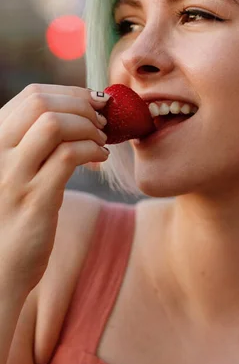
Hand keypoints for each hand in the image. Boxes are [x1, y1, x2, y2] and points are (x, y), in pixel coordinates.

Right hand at [0, 84, 109, 298]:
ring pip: (54, 124)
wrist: (0, 270)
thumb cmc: (15, 216)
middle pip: (42, 102)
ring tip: (102, 140)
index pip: (31, 95)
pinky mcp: (33, 200)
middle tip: (103, 120)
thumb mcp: (17, 171)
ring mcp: (12, 176)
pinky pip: (67, 157)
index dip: (70, 93)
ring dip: (88, 126)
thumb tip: (79, 113)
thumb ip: (35, 142)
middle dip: (82, 105)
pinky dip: (92, 150)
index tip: (94, 101)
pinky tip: (101, 157)